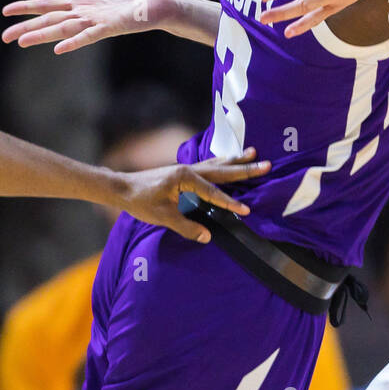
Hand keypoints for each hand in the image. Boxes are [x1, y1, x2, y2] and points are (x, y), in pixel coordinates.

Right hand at [2, 0, 172, 52]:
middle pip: (51, 21)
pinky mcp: (112, 28)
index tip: (6, 12)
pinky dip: (74, 42)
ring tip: (21, 41)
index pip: (49, 6)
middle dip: (27, 27)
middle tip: (4, 37)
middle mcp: (86, 14)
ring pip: (64, 30)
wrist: (163, 0)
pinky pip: (90, 36)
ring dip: (43, 36)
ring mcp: (97, 22)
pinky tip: (59, 49)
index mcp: (84, 2)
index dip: (27, 7)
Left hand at [110, 149, 271, 241]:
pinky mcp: (184, 171)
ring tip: (254, 152)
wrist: (122, 187)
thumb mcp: (162, 217)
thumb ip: (185, 226)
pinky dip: (223, 161)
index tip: (247, 210)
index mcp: (184, 178)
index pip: (213, 192)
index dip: (230, 202)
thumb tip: (207, 237)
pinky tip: (229, 159)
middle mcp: (189, 169)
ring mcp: (187, 168)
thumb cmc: (140, 202)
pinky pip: (210, 165)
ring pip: (217, 164)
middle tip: (267, 164)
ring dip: (236, 160)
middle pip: (222, 170)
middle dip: (245, 168)